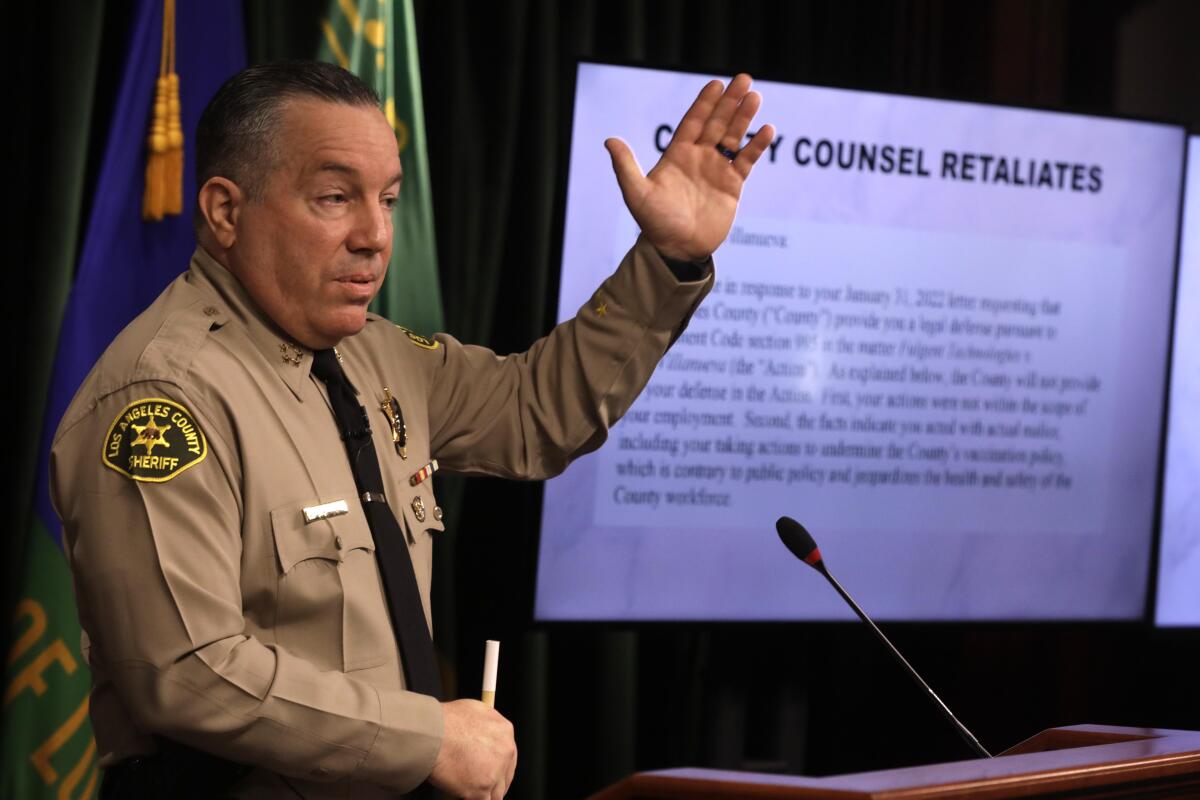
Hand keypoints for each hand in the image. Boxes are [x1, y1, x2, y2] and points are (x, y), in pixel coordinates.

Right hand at [428, 699, 516, 799]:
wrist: (430, 734)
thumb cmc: (444, 721)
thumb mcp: (473, 711)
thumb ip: (484, 727)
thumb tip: (482, 735)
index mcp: (504, 731)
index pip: (508, 755)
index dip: (499, 766)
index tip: (490, 772)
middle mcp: (505, 751)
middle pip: (506, 775)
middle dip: (493, 782)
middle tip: (479, 785)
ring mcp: (495, 771)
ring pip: (497, 793)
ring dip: (484, 793)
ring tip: (469, 791)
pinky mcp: (482, 788)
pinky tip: (465, 797)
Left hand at [605, 74, 774, 261]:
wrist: (677, 250)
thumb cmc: (655, 223)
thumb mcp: (637, 193)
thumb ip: (626, 166)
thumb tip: (610, 140)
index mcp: (676, 155)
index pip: (693, 122)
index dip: (704, 103)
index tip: (716, 83)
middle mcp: (698, 158)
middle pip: (716, 123)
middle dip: (729, 102)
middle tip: (744, 79)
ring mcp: (716, 170)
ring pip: (733, 137)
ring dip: (744, 117)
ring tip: (755, 97)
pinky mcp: (732, 185)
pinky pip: (746, 161)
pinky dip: (756, 146)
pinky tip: (766, 130)